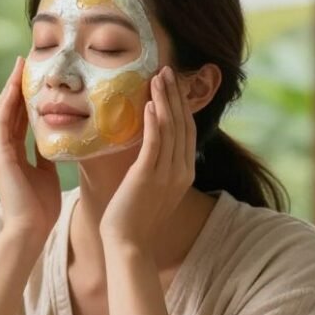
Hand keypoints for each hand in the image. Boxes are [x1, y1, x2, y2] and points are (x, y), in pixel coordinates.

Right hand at [0, 57, 60, 243]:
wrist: (30, 229)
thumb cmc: (41, 208)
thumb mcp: (47, 175)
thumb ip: (45, 156)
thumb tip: (56, 140)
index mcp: (14, 155)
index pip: (19, 120)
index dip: (25, 98)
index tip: (34, 77)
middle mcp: (2, 150)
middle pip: (9, 111)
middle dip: (16, 86)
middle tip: (25, 62)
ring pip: (3, 112)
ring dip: (10, 88)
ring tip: (19, 66)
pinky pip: (2, 122)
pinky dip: (8, 103)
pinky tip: (14, 85)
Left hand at [99, 67, 196, 249]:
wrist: (128, 244)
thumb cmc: (134, 217)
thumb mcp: (153, 188)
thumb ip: (157, 167)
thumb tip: (151, 148)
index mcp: (184, 173)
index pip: (187, 131)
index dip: (181, 105)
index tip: (172, 84)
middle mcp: (181, 171)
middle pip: (182, 124)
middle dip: (175, 95)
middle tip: (167, 69)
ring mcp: (167, 174)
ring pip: (170, 129)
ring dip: (164, 100)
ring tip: (158, 77)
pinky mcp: (148, 177)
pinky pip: (154, 144)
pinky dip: (154, 122)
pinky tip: (150, 104)